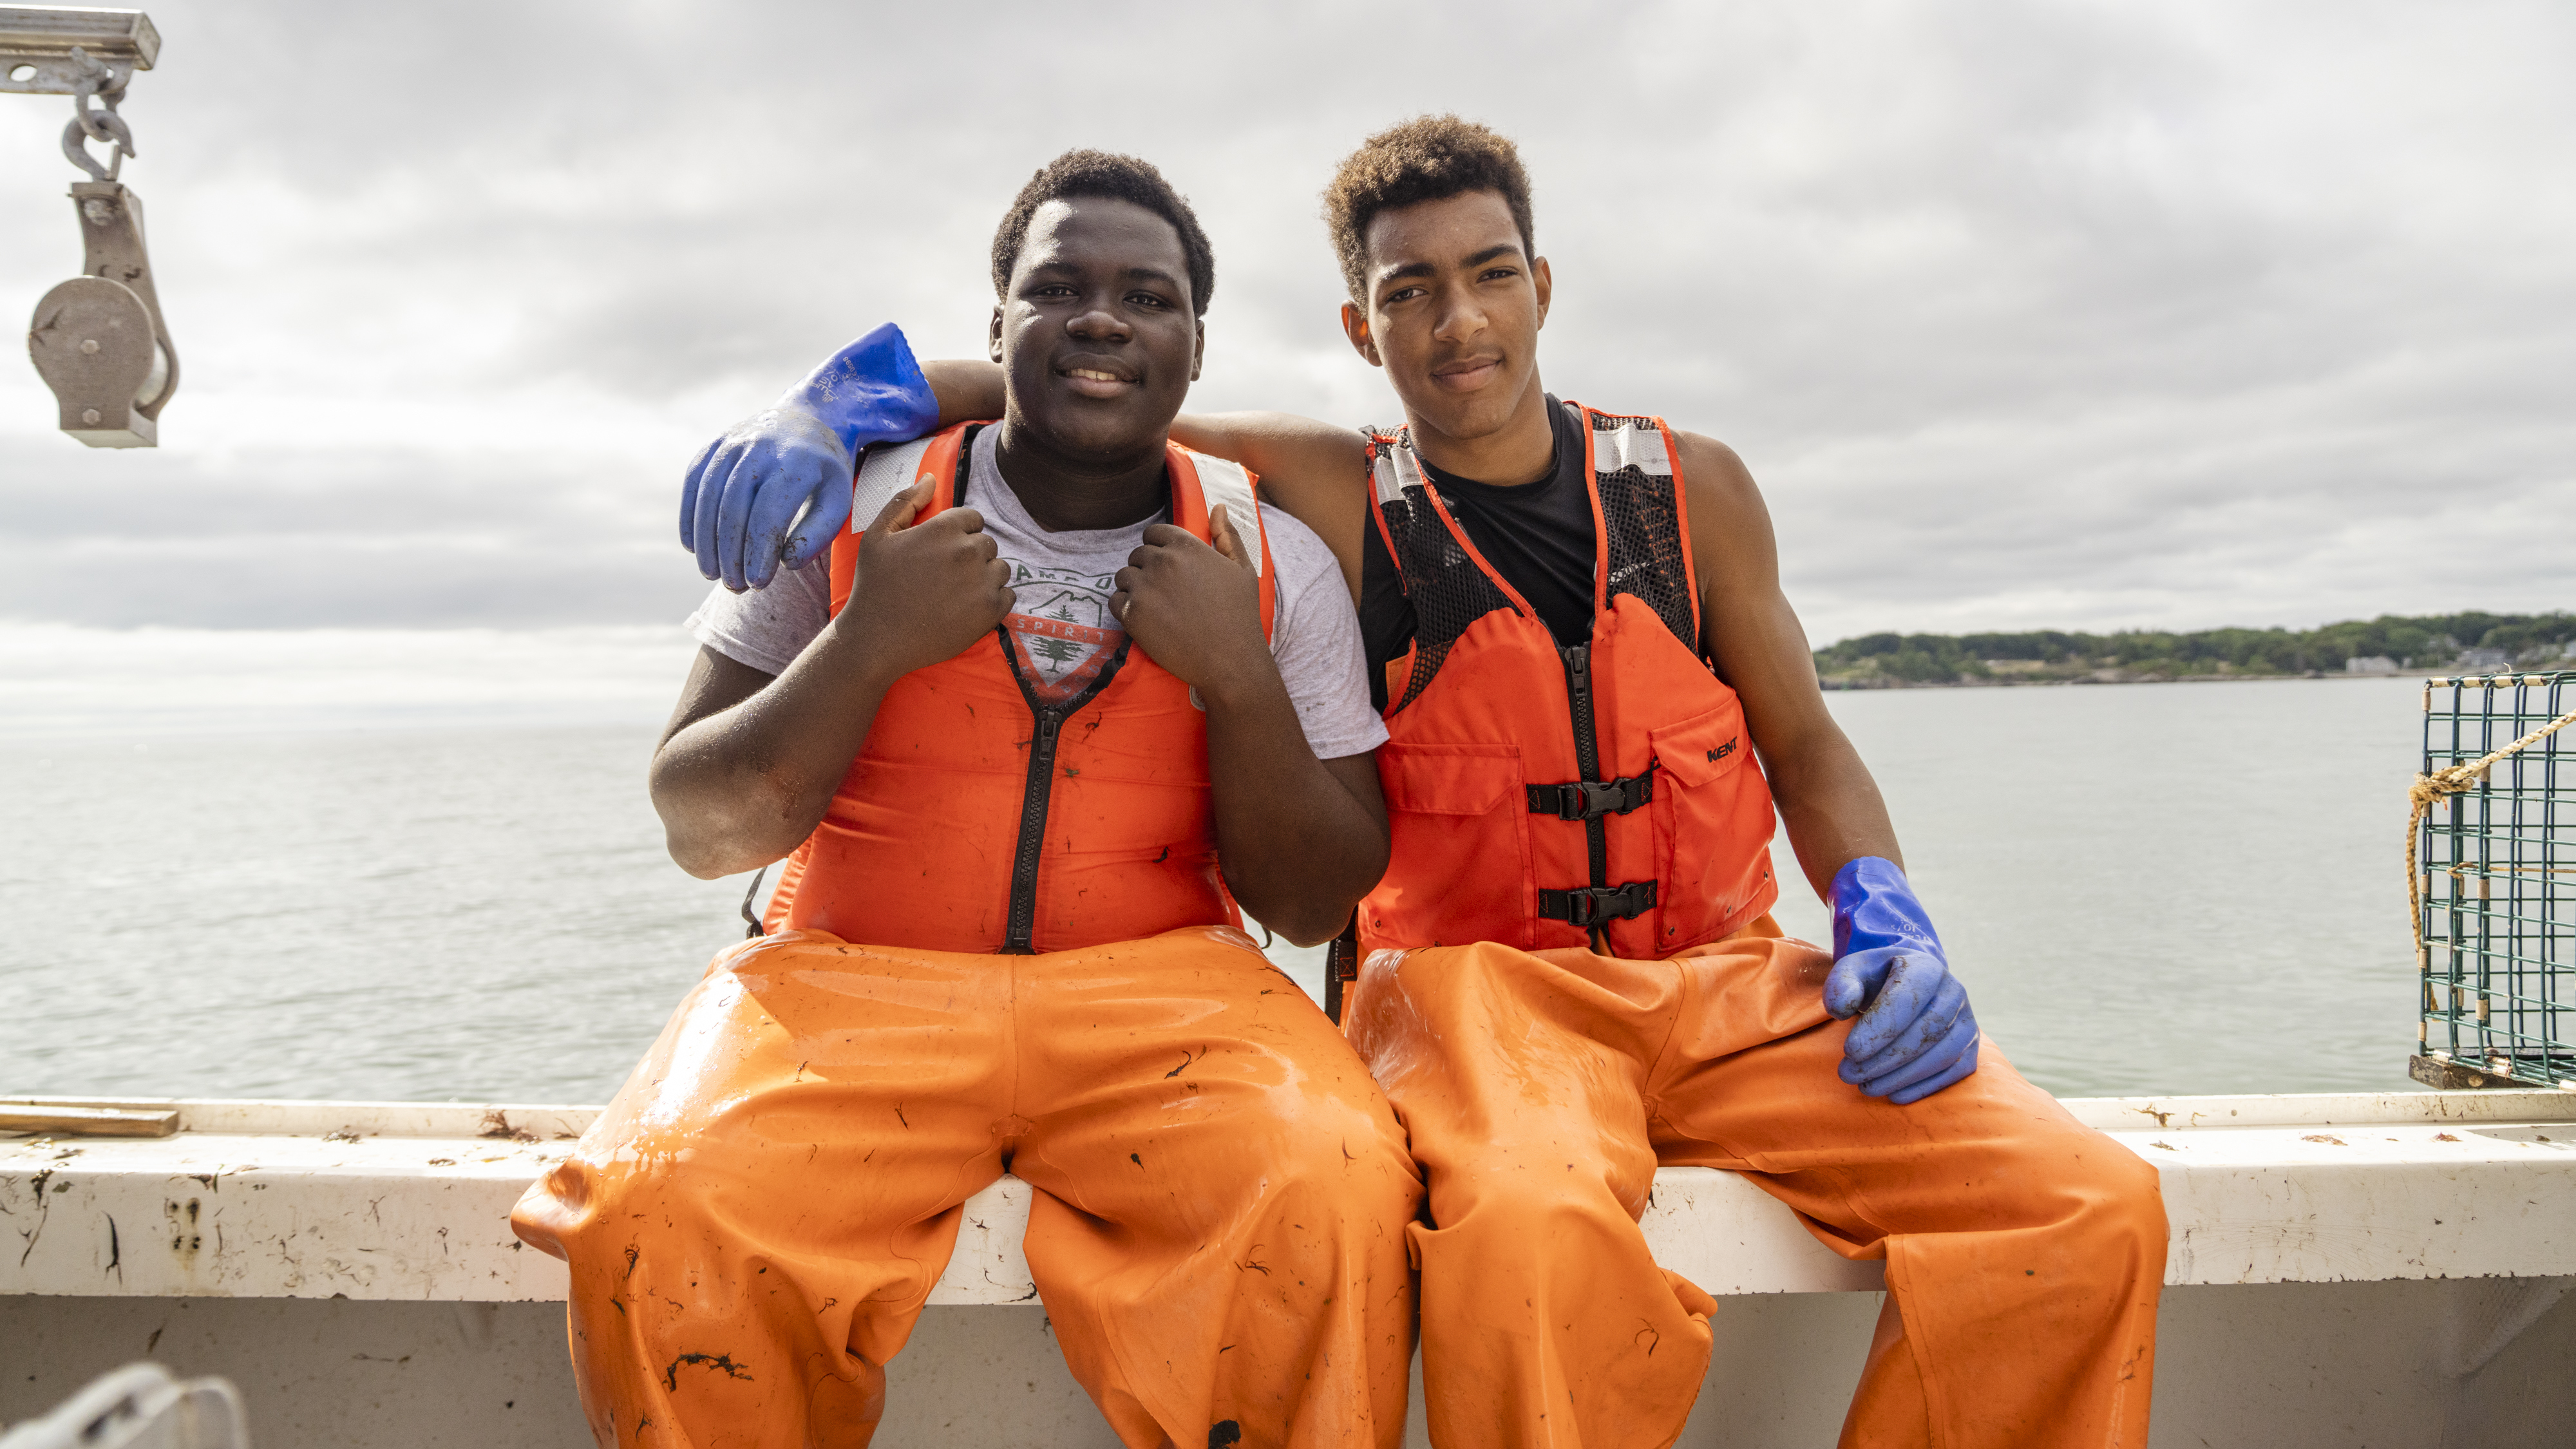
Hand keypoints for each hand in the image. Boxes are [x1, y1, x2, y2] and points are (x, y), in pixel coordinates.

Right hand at [679, 323, 941, 591]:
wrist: (812, 418)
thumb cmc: (827, 472)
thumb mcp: (837, 500)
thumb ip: (817, 534)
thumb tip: (785, 564)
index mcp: (796, 461)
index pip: (769, 514)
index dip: (758, 553)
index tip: (757, 584)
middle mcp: (760, 447)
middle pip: (734, 509)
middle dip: (731, 554)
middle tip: (734, 586)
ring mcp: (733, 443)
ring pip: (709, 497)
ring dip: (706, 541)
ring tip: (712, 574)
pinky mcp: (714, 445)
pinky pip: (694, 483)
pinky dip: (690, 517)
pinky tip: (692, 547)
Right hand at [840, 483, 1013, 679]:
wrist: (877, 638)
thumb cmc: (874, 585)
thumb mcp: (877, 536)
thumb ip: (905, 502)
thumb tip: (931, 479)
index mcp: (944, 528)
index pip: (974, 519)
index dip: (959, 534)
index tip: (942, 553)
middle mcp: (968, 550)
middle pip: (988, 543)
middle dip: (971, 556)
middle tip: (946, 577)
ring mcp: (982, 581)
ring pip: (1001, 568)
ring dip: (985, 577)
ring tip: (957, 593)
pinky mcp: (991, 610)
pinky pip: (1008, 595)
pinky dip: (994, 601)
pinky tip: (968, 608)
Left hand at [1108, 504, 1267, 696]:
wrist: (1230, 661)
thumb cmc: (1240, 615)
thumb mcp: (1242, 569)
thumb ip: (1227, 536)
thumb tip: (1217, 507)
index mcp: (1186, 546)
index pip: (1153, 533)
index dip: (1159, 549)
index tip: (1169, 569)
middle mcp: (1161, 561)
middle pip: (1137, 554)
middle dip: (1147, 570)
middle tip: (1166, 594)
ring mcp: (1144, 587)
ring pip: (1123, 576)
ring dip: (1134, 588)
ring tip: (1155, 608)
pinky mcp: (1132, 614)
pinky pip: (1114, 601)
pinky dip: (1125, 609)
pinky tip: (1146, 621)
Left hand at [1821, 857, 1979, 1104]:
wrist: (1904, 987)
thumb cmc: (1874, 982)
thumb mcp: (1851, 972)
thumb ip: (1841, 985)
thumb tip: (1841, 1008)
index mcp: (1927, 967)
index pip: (1907, 999)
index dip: (1879, 1028)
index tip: (1849, 1051)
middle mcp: (1954, 992)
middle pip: (1925, 1032)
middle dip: (1884, 1058)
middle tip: (1848, 1074)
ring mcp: (1967, 1020)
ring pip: (1941, 1055)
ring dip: (1901, 1077)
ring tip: (1865, 1087)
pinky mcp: (1971, 1047)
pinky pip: (1953, 1072)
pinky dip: (1924, 1087)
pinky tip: (1894, 1095)